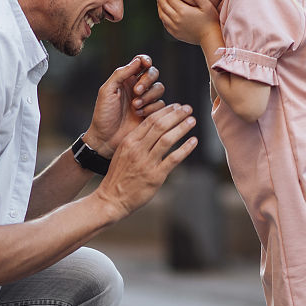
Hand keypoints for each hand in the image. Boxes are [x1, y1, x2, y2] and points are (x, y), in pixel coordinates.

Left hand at [86, 55, 165, 156]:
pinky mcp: (152, 113)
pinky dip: (151, 108)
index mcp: (126, 79)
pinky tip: (138, 115)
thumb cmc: (103, 114)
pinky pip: (161, 104)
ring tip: (135, 106)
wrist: (106, 138)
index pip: (141, 63)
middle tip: (136, 91)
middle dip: (147, 80)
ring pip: (159, 89)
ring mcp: (145, 100)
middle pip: (153, 74)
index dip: (146, 61)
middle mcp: (137, 87)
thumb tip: (137, 61)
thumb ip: (121, 74)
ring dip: (148, 96)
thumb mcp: (107, 91)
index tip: (145, 64)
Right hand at [93, 103, 197, 218]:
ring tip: (192, 120)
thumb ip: (137, 141)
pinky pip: (173, 159)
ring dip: (182, 128)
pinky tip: (193, 141)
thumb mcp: (123, 153)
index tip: (176, 106)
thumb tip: (155, 129)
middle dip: (176, 115)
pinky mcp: (155, 177)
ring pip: (167, 139)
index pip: (150, 120)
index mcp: (129, 142)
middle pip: (160, 126)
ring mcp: (146, 163)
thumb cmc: (118, 176)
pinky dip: (185, 148)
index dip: (165, 111)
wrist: (111, 199)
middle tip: (187, 109)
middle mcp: (137, 150)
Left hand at [156, 0, 219, 46]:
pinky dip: (162, 16)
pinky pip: (165, 24)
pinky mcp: (175, 33)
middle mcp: (176, 19)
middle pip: (164, 6)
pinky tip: (163, 12)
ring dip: (159, 6)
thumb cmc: (210, 21)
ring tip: (159, 0)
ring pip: (162, 15)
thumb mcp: (207, 6)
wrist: (209, 37)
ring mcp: (174, 27)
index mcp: (183, 11)